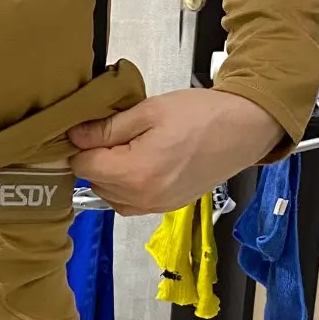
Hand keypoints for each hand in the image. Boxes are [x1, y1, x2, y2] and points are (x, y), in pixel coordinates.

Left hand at [68, 89, 281, 217]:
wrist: (243, 130)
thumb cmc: (200, 115)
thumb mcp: (149, 111)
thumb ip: (108, 128)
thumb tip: (75, 137)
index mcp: (135, 173)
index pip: (83, 167)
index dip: (82, 145)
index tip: (92, 128)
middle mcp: (143, 198)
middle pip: (94, 183)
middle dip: (97, 160)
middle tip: (114, 134)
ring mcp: (156, 207)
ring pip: (110, 197)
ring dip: (110, 175)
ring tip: (129, 149)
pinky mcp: (167, 208)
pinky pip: (131, 204)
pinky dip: (126, 187)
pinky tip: (140, 164)